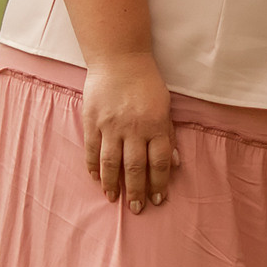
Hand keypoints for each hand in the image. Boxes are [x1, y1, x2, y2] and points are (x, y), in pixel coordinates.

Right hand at [81, 53, 178, 211]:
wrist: (119, 59)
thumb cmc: (147, 83)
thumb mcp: (165, 107)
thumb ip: (168, 135)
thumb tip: (174, 164)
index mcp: (156, 125)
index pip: (159, 162)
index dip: (159, 183)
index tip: (158, 199)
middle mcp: (134, 128)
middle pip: (135, 167)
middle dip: (137, 191)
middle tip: (138, 208)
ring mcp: (111, 126)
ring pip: (111, 163)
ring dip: (113, 184)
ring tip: (114, 199)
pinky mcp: (92, 121)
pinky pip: (91, 150)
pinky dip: (93, 167)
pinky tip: (96, 179)